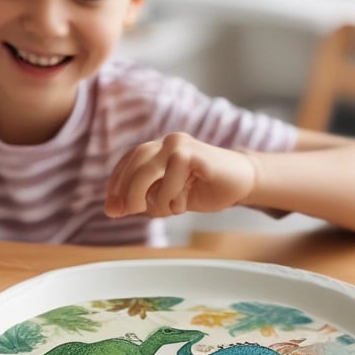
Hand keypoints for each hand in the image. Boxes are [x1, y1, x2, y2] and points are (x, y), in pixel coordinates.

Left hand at [105, 132, 257, 218]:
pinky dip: (171, 197)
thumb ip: (142, 202)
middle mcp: (166, 142)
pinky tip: (183, 203)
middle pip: (133, 165)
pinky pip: (170, 177)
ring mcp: (179, 144)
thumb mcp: (166, 199)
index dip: (115, 185)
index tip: (112, 208)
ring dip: (150, 198)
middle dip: (126, 192)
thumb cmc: (204, 189)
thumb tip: (112, 209)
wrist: (242, 183)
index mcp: (158, 150)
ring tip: (166, 210)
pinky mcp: (192, 152)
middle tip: (129, 212)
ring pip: (146, 172)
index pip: (127, 162)